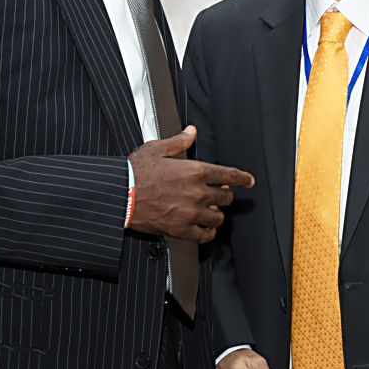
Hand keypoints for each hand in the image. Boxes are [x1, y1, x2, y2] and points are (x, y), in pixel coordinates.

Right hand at [128, 126, 253, 242]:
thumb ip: (179, 141)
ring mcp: (190, 213)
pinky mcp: (181, 229)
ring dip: (217, 214)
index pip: (229, 175)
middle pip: (226, 198)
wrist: (119, 195)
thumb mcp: (156, 149)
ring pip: (218, 218)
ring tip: (211, 211)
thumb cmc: (134, 172)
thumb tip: (191, 132)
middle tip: (221, 195)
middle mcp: (197, 193)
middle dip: (226, 195)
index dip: (243, 178)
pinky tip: (205, 229)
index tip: (248, 181)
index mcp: (194, 171)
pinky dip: (208, 233)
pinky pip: (204, 236)